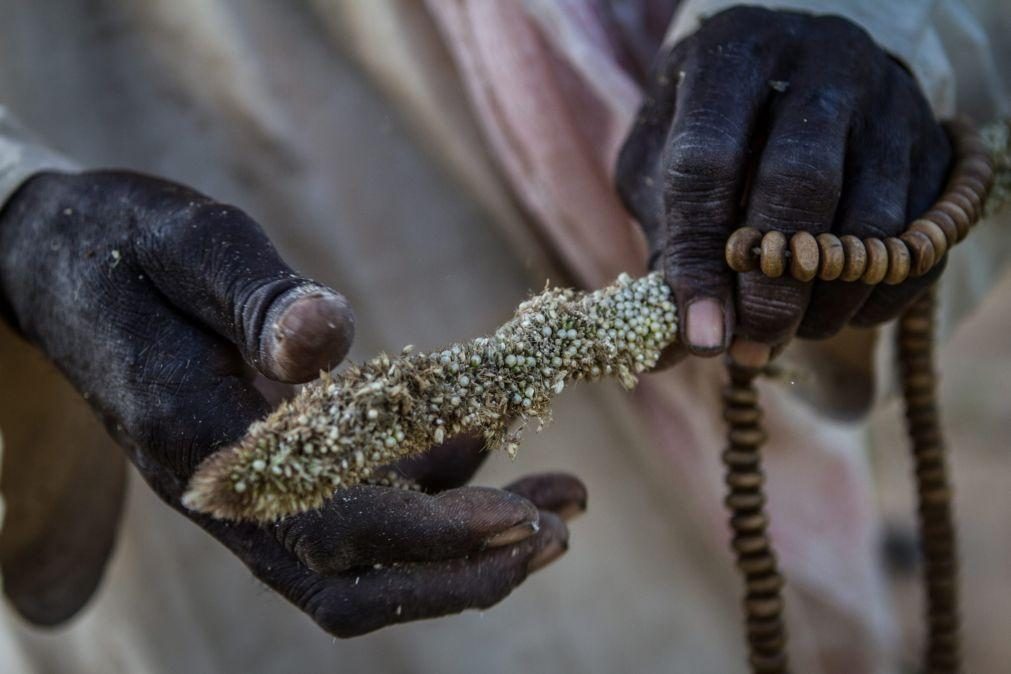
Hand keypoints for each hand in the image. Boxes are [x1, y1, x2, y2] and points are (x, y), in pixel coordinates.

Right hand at [0, 170, 581, 634]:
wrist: (57, 267)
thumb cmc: (120, 246)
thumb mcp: (185, 243)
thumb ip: (254, 292)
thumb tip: (327, 336)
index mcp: (200, 441)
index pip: (331, 524)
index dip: (432, 534)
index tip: (523, 521)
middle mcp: (229, 491)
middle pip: (355, 579)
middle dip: (463, 571)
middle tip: (558, 535)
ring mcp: (251, 487)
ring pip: (365, 557)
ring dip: (464, 543)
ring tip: (563, 501)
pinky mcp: (274, 464)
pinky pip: (359, 502)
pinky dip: (433, 487)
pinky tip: (491, 441)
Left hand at [616, 7, 950, 362]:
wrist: (793, 78)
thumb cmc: (708, 132)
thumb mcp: (662, 168)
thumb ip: (667, 243)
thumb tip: (675, 345)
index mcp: (731, 55)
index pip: (708, 159)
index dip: (701, 258)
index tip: (701, 335)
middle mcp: (819, 61)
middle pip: (800, 182)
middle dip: (772, 287)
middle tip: (749, 348)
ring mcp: (888, 97)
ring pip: (871, 220)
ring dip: (826, 302)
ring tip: (782, 336)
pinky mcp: (934, 141)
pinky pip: (920, 241)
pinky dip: (879, 297)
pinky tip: (833, 314)